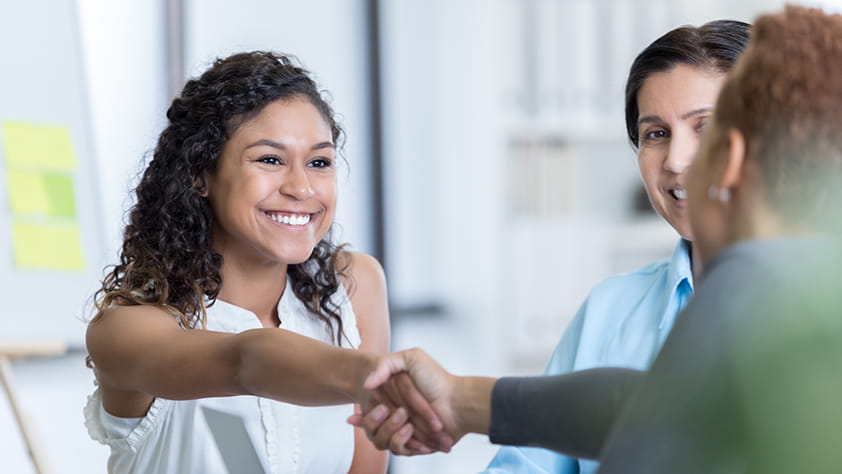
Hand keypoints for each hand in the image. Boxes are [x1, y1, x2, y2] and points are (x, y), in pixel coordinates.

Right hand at [351, 348, 466, 454]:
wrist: (457, 403)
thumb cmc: (437, 380)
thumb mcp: (412, 359)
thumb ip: (384, 364)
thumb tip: (366, 383)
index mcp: (390, 393)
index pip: (370, 405)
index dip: (372, 409)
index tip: (376, 408)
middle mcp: (394, 411)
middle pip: (372, 424)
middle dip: (383, 420)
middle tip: (399, 412)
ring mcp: (402, 427)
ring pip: (381, 438)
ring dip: (394, 431)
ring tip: (409, 425)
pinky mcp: (412, 442)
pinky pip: (398, 448)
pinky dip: (407, 442)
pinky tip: (413, 433)